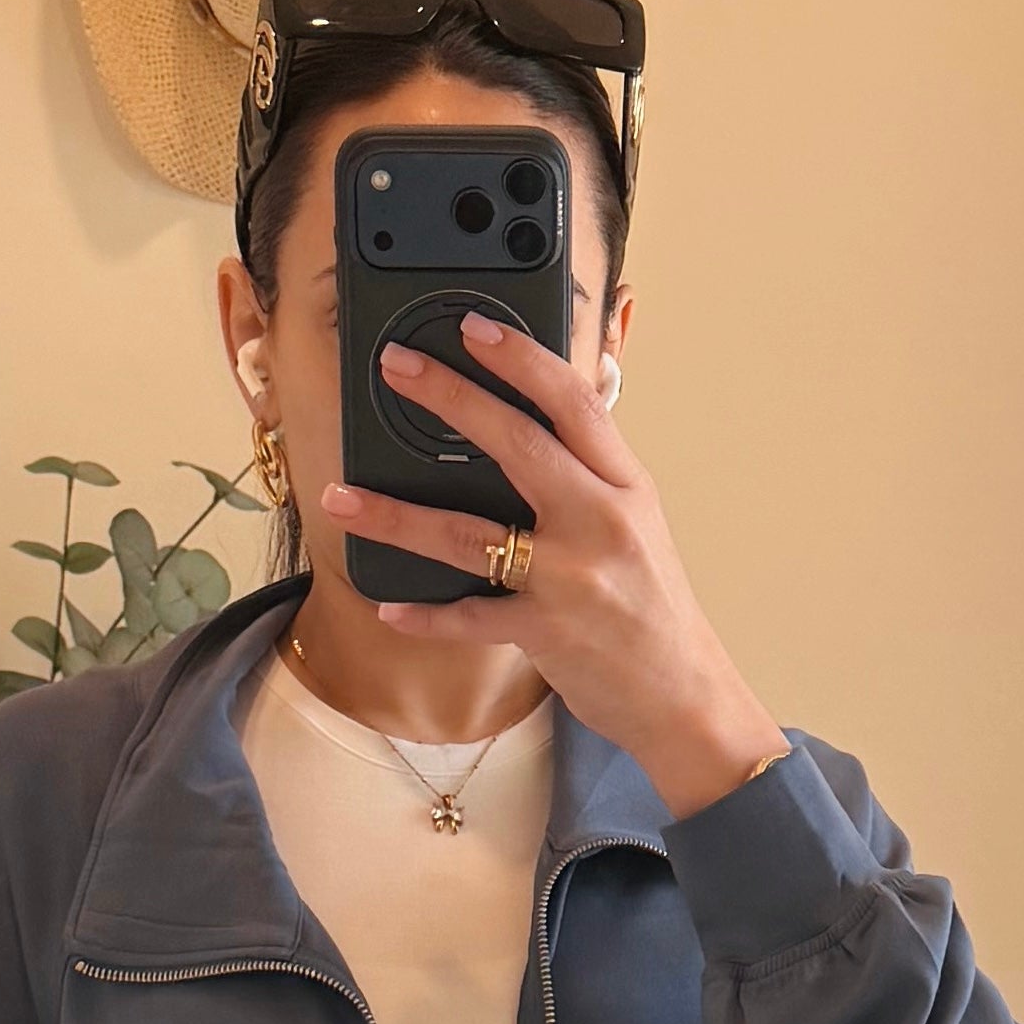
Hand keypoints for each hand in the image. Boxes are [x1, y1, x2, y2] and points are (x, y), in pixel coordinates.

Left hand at [324, 318, 790, 819]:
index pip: (572, 402)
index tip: (473, 328)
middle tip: (396, 368)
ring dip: (396, 515)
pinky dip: (426, 614)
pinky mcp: (546, 632)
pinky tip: (390, 604)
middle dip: (448, 398)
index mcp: (625, 486)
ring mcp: (571, 578)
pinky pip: (469, 617)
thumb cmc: (652, 606)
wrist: (682, 695)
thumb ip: (593, 469)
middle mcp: (600, 521)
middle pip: (515, 444)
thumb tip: (559, 400)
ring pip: (467, 534)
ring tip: (341, 496)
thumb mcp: (639, 522)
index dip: (521, 358)